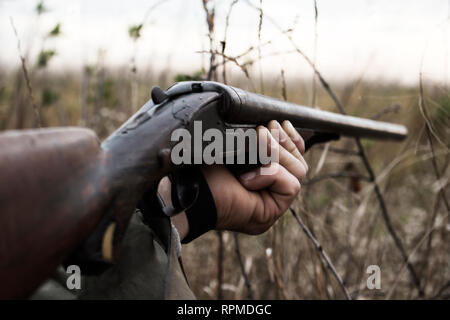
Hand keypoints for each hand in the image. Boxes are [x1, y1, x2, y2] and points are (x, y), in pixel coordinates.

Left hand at [202, 120, 307, 234]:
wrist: (190, 190)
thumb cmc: (204, 168)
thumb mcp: (235, 147)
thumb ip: (255, 140)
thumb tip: (274, 126)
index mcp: (261, 179)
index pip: (293, 160)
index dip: (292, 141)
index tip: (284, 123)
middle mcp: (269, 194)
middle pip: (299, 165)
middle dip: (284, 143)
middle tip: (264, 130)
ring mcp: (272, 205)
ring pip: (298, 172)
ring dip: (277, 153)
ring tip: (258, 141)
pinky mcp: (271, 212)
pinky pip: (290, 186)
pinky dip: (270, 174)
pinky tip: (246, 176)